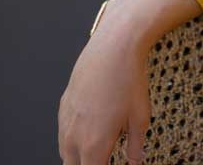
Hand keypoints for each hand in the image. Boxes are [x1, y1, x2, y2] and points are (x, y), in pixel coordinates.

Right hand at [58, 2, 152, 163]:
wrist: (112, 50)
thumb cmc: (128, 81)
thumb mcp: (140, 118)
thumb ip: (136, 147)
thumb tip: (136, 162)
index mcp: (94, 146)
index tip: (115, 164)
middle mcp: (73, 138)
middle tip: (108, 157)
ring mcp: (65, 123)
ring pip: (66, 154)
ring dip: (81, 157)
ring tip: (101, 152)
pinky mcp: (63, 109)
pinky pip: (64, 135)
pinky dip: (75, 141)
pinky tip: (91, 132)